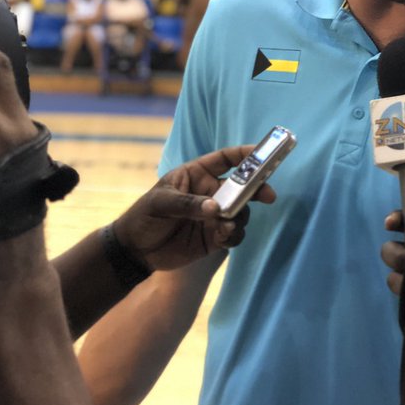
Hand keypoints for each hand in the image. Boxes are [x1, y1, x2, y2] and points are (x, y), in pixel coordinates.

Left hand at [112, 146, 276, 270]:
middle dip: (257, 189)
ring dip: (240, 217)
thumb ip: (188, 203)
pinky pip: (234, 234)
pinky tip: (223, 237)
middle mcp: (211, 193)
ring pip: (241, 212)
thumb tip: (216, 208)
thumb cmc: (143, 216)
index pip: (226, 159)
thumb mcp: (160, 203)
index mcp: (197, 174)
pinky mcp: (214, 237)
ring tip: (226, 225)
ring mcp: (214, 216)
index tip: (264, 154)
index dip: (246, 154)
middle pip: (242, 186)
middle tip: (269, 196)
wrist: (135, 250)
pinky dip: (233, 235)